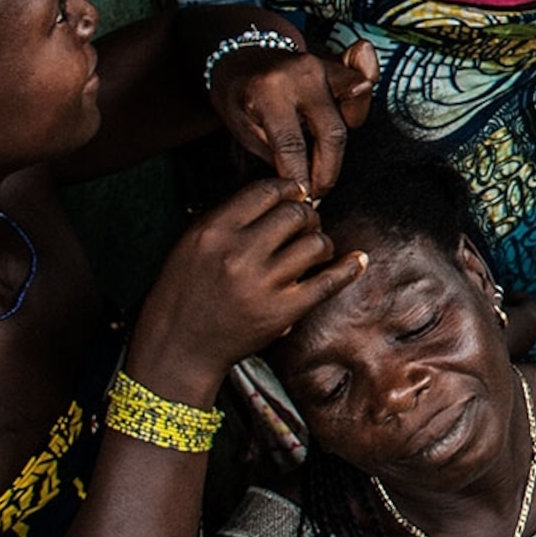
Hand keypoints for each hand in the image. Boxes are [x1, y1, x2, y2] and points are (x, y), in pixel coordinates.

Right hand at [128, 177, 365, 399]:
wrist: (178, 347)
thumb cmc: (184, 292)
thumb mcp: (194, 244)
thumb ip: (232, 218)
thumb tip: (281, 197)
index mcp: (214, 230)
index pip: (267, 191)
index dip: (289, 189)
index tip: (296, 196)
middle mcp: (238, 253)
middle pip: (296, 214)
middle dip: (307, 217)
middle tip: (306, 227)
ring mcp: (262, 284)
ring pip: (315, 243)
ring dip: (322, 243)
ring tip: (314, 252)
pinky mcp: (281, 312)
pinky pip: (327, 282)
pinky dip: (348, 268)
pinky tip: (358, 260)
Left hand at [211, 36, 377, 195]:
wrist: (241, 55)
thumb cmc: (238, 94)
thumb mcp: (240, 126)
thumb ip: (275, 152)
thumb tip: (302, 182)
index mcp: (268, 90)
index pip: (291, 145)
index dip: (299, 177)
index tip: (302, 197)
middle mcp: (300, 73)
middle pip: (331, 133)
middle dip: (327, 171)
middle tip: (317, 192)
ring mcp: (322, 64)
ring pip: (354, 109)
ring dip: (343, 139)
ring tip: (323, 157)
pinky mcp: (337, 63)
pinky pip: (363, 84)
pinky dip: (358, 105)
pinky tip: (344, 120)